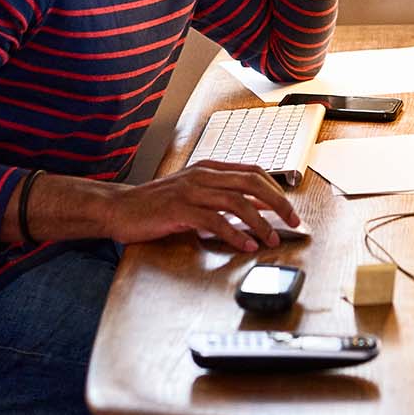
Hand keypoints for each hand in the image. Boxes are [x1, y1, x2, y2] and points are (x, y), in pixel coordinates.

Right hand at [100, 160, 299, 251]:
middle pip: (252, 183)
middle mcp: (202, 175)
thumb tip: (255, 209)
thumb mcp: (193, 194)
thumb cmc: (156, 205)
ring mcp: (190, 191)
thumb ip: (220, 197)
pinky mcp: (179, 209)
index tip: (290, 209)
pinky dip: (234, 234)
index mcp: (209, 169)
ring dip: (260, 223)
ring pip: (237, 202)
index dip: (276, 190)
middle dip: (278, 203)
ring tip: (271, 240)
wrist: (120, 208)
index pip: (253, 172)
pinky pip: (214, 221)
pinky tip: (245, 245)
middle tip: (293, 222)